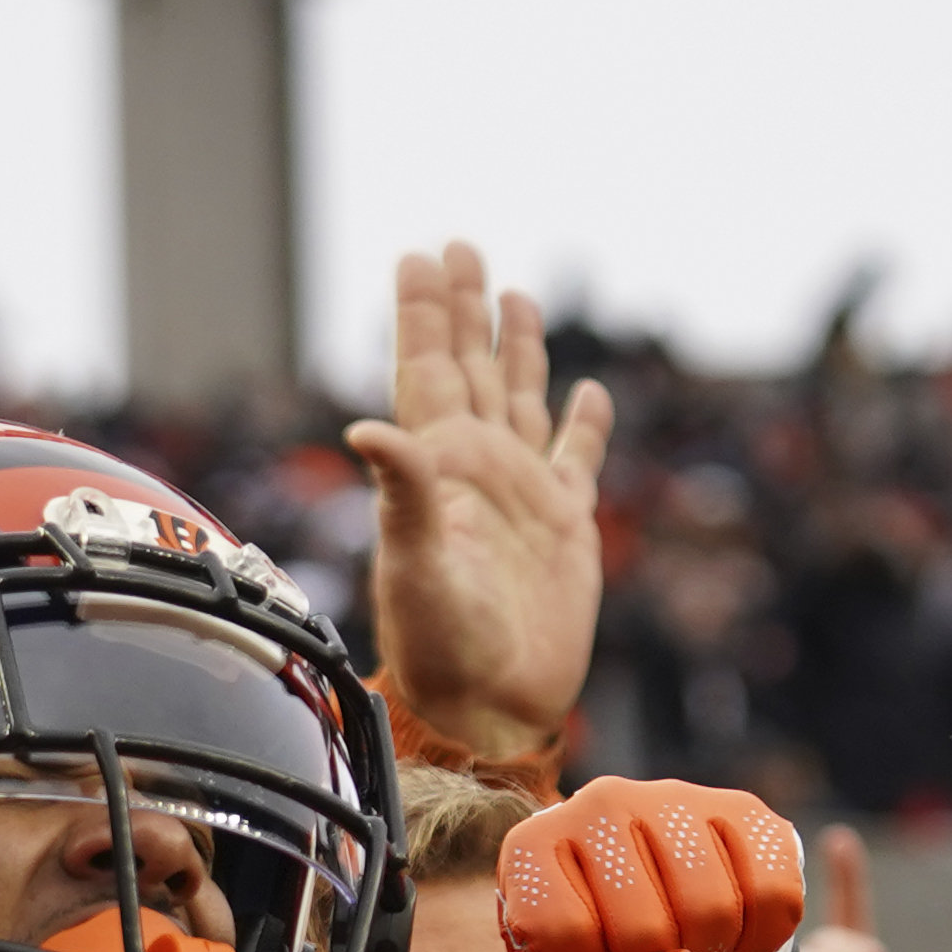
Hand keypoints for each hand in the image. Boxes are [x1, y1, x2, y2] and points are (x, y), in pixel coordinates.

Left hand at [347, 241, 612, 762]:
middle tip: (459, 247)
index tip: (420, 255)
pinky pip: (576, 461)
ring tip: (515, 295)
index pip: (426, 367)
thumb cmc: (440, 645)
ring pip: (522, 398)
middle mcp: (477, 468)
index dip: (423, 312)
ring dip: (519, 348)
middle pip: (471, 366)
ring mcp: (522, 494)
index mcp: (438, 465)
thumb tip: (365, 427)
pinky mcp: (565, 527)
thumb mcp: (413, 564)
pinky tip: (587, 394)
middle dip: (464, 308)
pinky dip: (584, 426)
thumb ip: (402, 491)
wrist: (490, 705)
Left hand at [502, 777, 804, 951]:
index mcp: (529, 853)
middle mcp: (593, 805)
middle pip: (642, 927)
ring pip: (711, 909)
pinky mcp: (745, 809)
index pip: (559, 933)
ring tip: (690, 945)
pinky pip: (773, 894)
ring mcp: (672, 797)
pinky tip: (734, 928)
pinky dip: (762, 939)